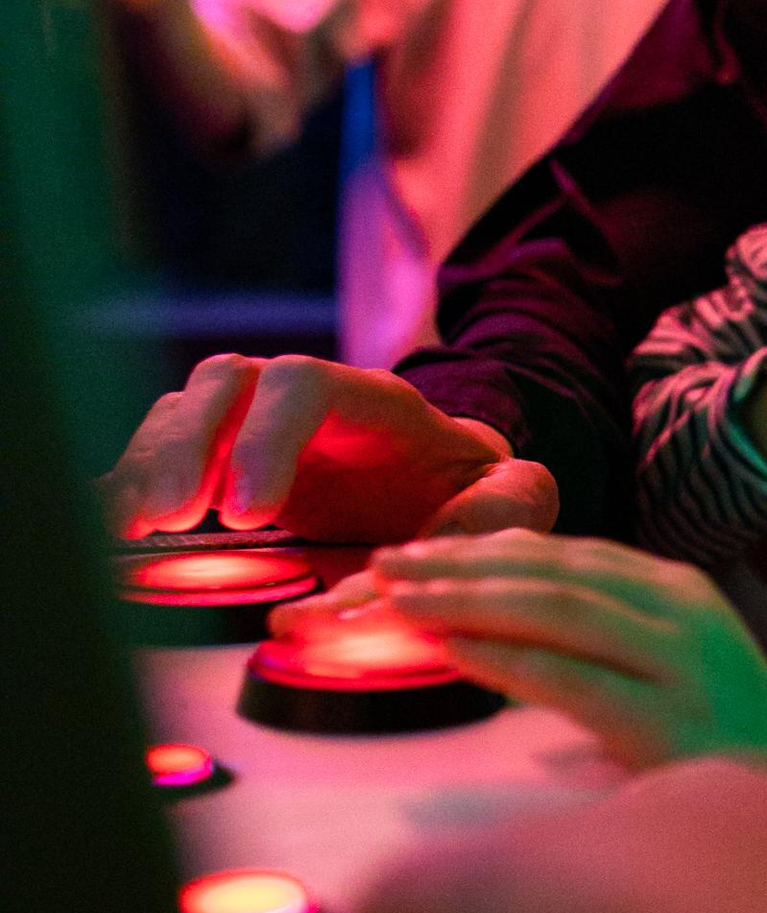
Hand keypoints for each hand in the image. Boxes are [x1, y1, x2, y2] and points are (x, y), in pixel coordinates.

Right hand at [105, 353, 557, 542]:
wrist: (440, 496)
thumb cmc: (470, 494)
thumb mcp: (510, 497)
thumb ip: (510, 504)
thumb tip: (487, 514)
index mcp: (372, 402)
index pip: (304, 383)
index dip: (267, 436)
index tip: (252, 513)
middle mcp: (298, 401)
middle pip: (226, 383)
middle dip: (190, 445)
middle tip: (176, 519)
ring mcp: (248, 429)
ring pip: (181, 412)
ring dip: (150, 464)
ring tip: (134, 529)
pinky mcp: (215, 468)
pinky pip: (156, 456)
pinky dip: (127, 484)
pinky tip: (110, 528)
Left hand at [363, 529, 766, 772]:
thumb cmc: (716, 750)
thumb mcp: (663, 668)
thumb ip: (598, 636)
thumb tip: (494, 619)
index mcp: (677, 591)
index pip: (564, 555)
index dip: (481, 550)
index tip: (412, 555)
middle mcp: (684, 613)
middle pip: (553, 573)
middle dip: (461, 568)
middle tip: (384, 570)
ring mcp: (685, 664)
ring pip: (560, 612)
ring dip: (471, 600)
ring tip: (402, 601)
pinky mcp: (675, 723)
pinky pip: (575, 680)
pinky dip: (509, 660)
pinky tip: (454, 652)